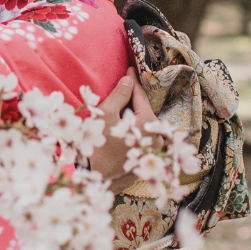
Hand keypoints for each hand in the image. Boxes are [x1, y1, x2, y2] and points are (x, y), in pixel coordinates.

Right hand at [90, 74, 155, 192]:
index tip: (129, 69)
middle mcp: (157, 138)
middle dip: (132, 102)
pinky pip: (141, 139)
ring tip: (119, 110)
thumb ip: (120, 95)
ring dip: (132, 117)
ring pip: (143, 126)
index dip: (132, 82)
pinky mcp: (146, 161)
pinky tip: (121, 129)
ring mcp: (153, 151)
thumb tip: (129, 80)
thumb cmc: (97, 145)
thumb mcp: (106, 114)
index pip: (141, 97)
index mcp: (149, 123)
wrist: (93, 179)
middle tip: (122, 90)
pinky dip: (133, 132)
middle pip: (143, 112)